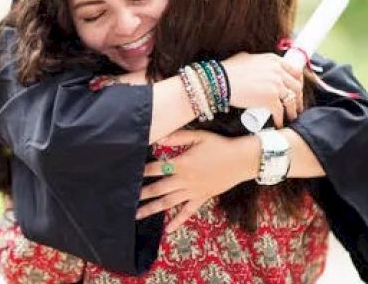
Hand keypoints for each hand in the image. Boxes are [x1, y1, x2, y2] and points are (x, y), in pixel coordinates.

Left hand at [136, 129, 259, 232]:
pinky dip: (178, 221)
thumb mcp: (199, 136)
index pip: (156, 168)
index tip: (128, 174)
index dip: (141, 170)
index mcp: (182, 163)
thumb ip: (178, 136)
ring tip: (137, 216)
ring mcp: (193, 191)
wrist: (242, 160)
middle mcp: (185, 180)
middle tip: (125, 200)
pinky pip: (187, 212)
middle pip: (158, 188)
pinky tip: (168, 230)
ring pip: (169, 203)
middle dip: (141, 194)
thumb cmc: (220, 145)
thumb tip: (158, 138)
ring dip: (152, 209)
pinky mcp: (202, 198)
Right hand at [220, 52, 303, 127]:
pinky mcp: (270, 99)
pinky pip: (280, 112)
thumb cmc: (228, 70)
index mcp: (274, 60)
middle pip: (297, 86)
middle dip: (298, 98)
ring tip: (290, 117)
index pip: (295, 71)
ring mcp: (276, 85)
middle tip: (296, 105)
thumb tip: (256, 64)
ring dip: (292, 111)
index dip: (298, 82)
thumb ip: (256, 60)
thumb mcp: (246, 58)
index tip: (296, 90)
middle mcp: (278, 71)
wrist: (220, 81)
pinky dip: (280, 119)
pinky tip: (278, 124)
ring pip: (291, 100)